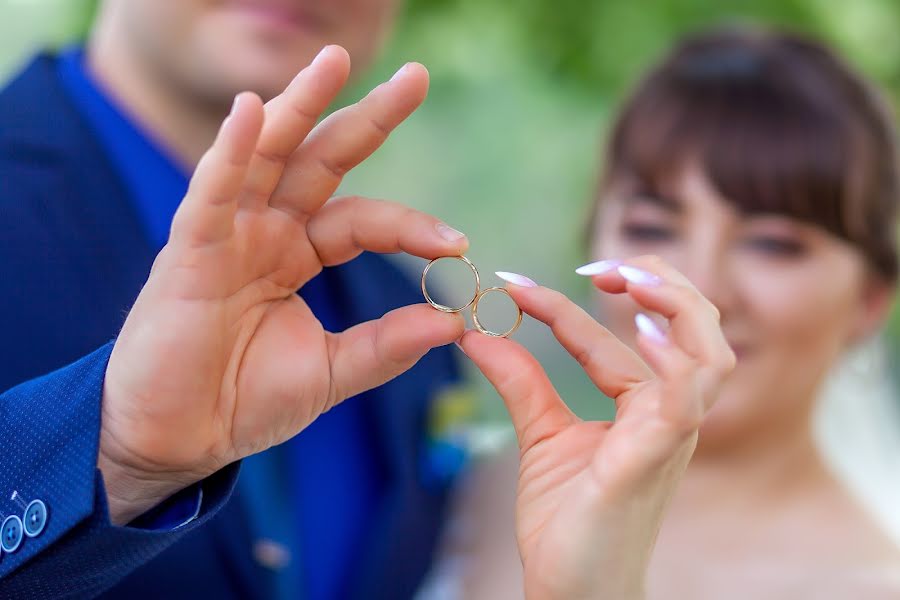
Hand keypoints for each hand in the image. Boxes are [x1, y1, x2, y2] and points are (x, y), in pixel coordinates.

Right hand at [99, 46, 467, 524]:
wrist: (179, 437)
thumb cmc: (245, 400)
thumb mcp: (331, 373)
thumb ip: (387, 346)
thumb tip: (453, 322)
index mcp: (299, 255)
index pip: (364, 222)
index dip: (410, 227)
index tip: (457, 244)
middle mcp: (266, 233)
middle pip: (322, 162)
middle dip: (367, 120)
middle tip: (416, 78)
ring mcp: (226, 236)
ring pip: (266, 159)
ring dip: (299, 107)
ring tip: (335, 61)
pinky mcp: (187, 254)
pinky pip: (210, 197)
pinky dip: (228, 155)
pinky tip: (253, 111)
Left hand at [458, 256, 734, 598]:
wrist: (571, 591)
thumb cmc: (568, 522)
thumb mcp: (540, 434)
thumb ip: (520, 381)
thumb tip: (477, 331)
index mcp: (645, 407)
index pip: (613, 337)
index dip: (566, 305)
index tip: (512, 285)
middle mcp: (670, 414)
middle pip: (694, 327)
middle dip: (656, 282)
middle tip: (602, 263)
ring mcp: (672, 433)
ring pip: (708, 351)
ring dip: (675, 303)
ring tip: (628, 276)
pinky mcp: (658, 454)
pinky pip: (685, 395)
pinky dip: (673, 355)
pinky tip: (641, 326)